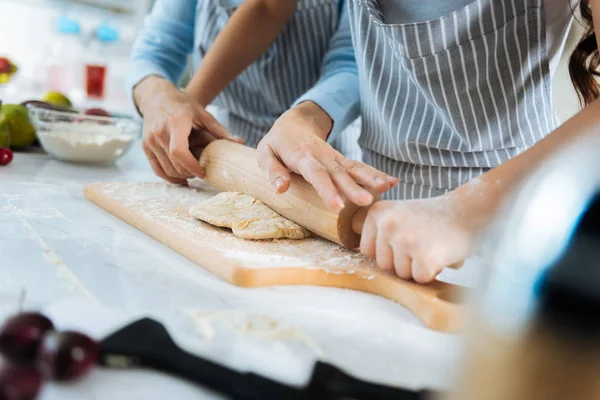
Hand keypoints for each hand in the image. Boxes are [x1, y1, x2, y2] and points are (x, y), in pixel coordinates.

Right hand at [134, 76, 242, 183]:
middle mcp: (159, 132)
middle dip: (189, 173)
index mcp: (175, 123)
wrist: (157, 97)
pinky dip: (168, 177)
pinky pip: (156, 169)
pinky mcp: (145, 147)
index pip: (179, 152)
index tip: (203, 173)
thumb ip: (220, 131)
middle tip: (202, 174)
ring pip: (165, 169)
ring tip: (193, 175)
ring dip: (180, 177)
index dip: (192, 166)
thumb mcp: (203, 114)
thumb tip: (240, 142)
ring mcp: (149, 141)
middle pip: (174, 163)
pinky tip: (180, 179)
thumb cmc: (183, 105)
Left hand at [257, 101, 398, 208]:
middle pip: (339, 173)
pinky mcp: (342, 161)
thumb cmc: (277, 143)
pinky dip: (376, 174)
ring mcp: (335, 158)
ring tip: (387, 188)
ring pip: (354, 168)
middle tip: (366, 202)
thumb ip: (272, 171)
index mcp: (302, 156)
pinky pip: (360, 167)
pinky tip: (392, 182)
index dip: (327, 189)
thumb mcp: (265, 154)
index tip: (337, 205)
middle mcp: (322, 156)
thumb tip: (281, 189)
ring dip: (371, 178)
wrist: (294, 122)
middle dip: (353, 188)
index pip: (316, 174)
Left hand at [360, 192, 485, 282]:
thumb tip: (364, 262)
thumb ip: (380, 233)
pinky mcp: (424, 258)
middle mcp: (388, 225)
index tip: (407, 237)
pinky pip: (420, 279)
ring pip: (402, 274)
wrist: (471, 210)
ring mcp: (405, 241)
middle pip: (384, 265)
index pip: (367, 251)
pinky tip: (441, 253)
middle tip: (424, 240)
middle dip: (404, 261)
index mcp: (378, 213)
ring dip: (418, 266)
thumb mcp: (399, 214)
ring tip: (433, 245)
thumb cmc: (435, 217)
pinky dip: (433, 272)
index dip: (389, 252)